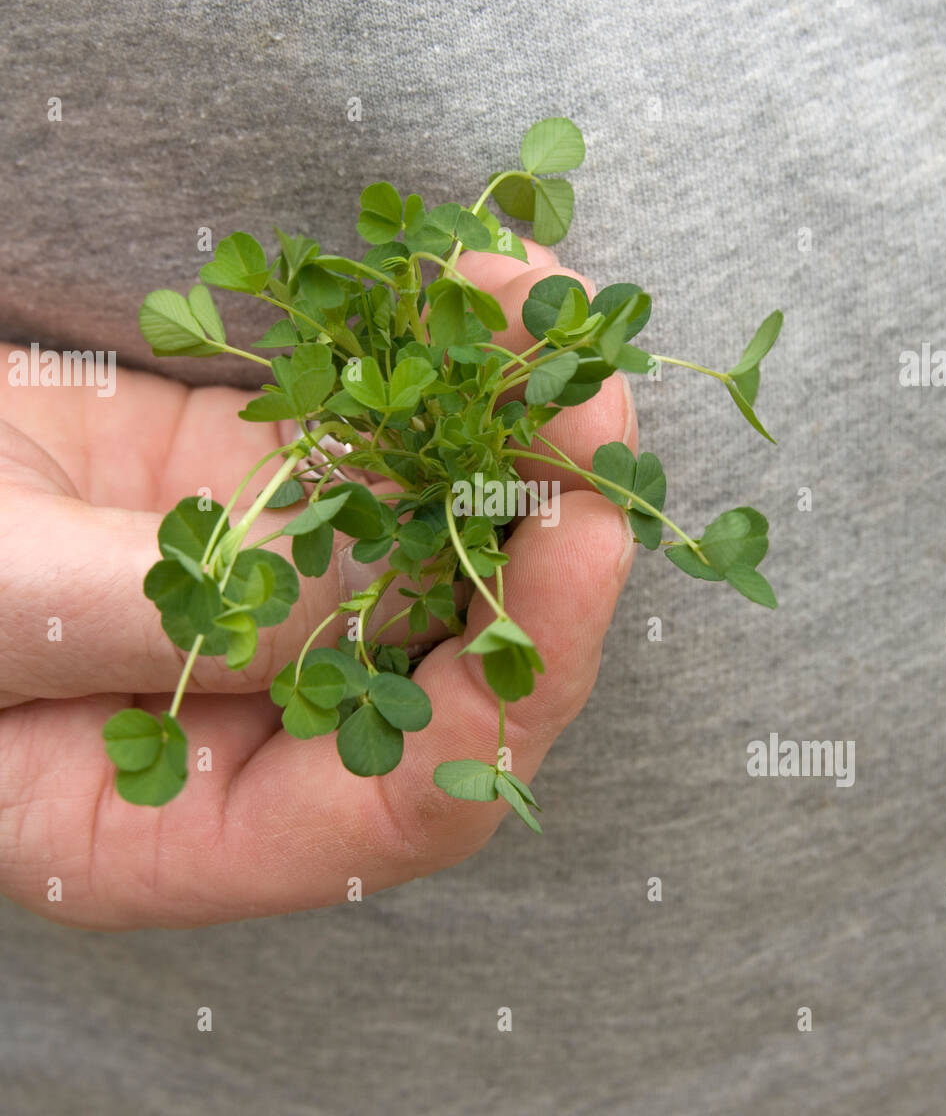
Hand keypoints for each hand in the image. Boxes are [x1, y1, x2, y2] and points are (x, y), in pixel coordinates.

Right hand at [0, 245, 636, 928]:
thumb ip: (186, 618)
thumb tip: (397, 586)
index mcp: (184, 826)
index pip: (407, 803)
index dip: (516, 683)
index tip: (583, 540)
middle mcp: (260, 725)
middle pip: (459, 661)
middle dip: (547, 526)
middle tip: (592, 394)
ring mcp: (270, 600)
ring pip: (439, 535)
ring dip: (507, 422)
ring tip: (541, 304)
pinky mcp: (257, 493)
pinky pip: (375, 445)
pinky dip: (431, 369)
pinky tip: (469, 288)